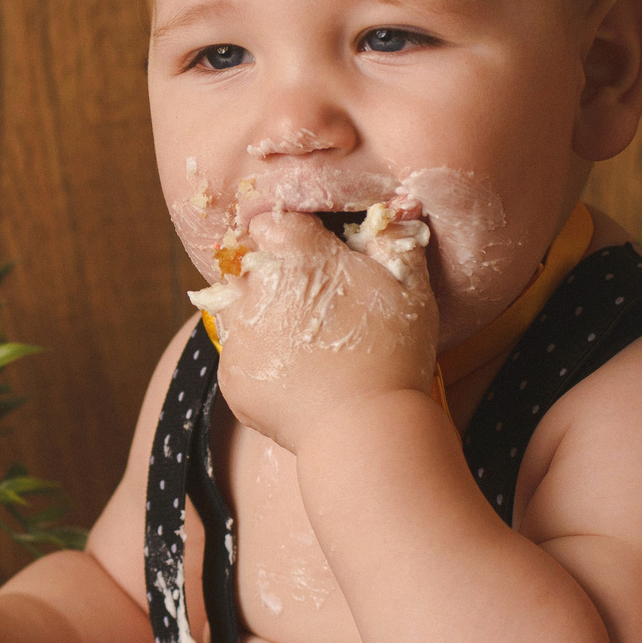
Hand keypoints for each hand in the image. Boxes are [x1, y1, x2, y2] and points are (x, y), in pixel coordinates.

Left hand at [208, 208, 436, 451]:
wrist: (364, 430)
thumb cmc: (393, 353)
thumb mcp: (410, 288)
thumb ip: (395, 243)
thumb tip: (397, 212)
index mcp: (296, 253)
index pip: (272, 223)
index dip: (292, 239)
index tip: (312, 261)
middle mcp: (256, 285)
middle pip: (249, 266)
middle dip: (272, 278)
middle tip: (308, 307)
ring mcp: (239, 332)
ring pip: (234, 308)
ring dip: (257, 315)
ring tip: (296, 341)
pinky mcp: (232, 375)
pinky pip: (237, 356)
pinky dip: (258, 362)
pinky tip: (292, 376)